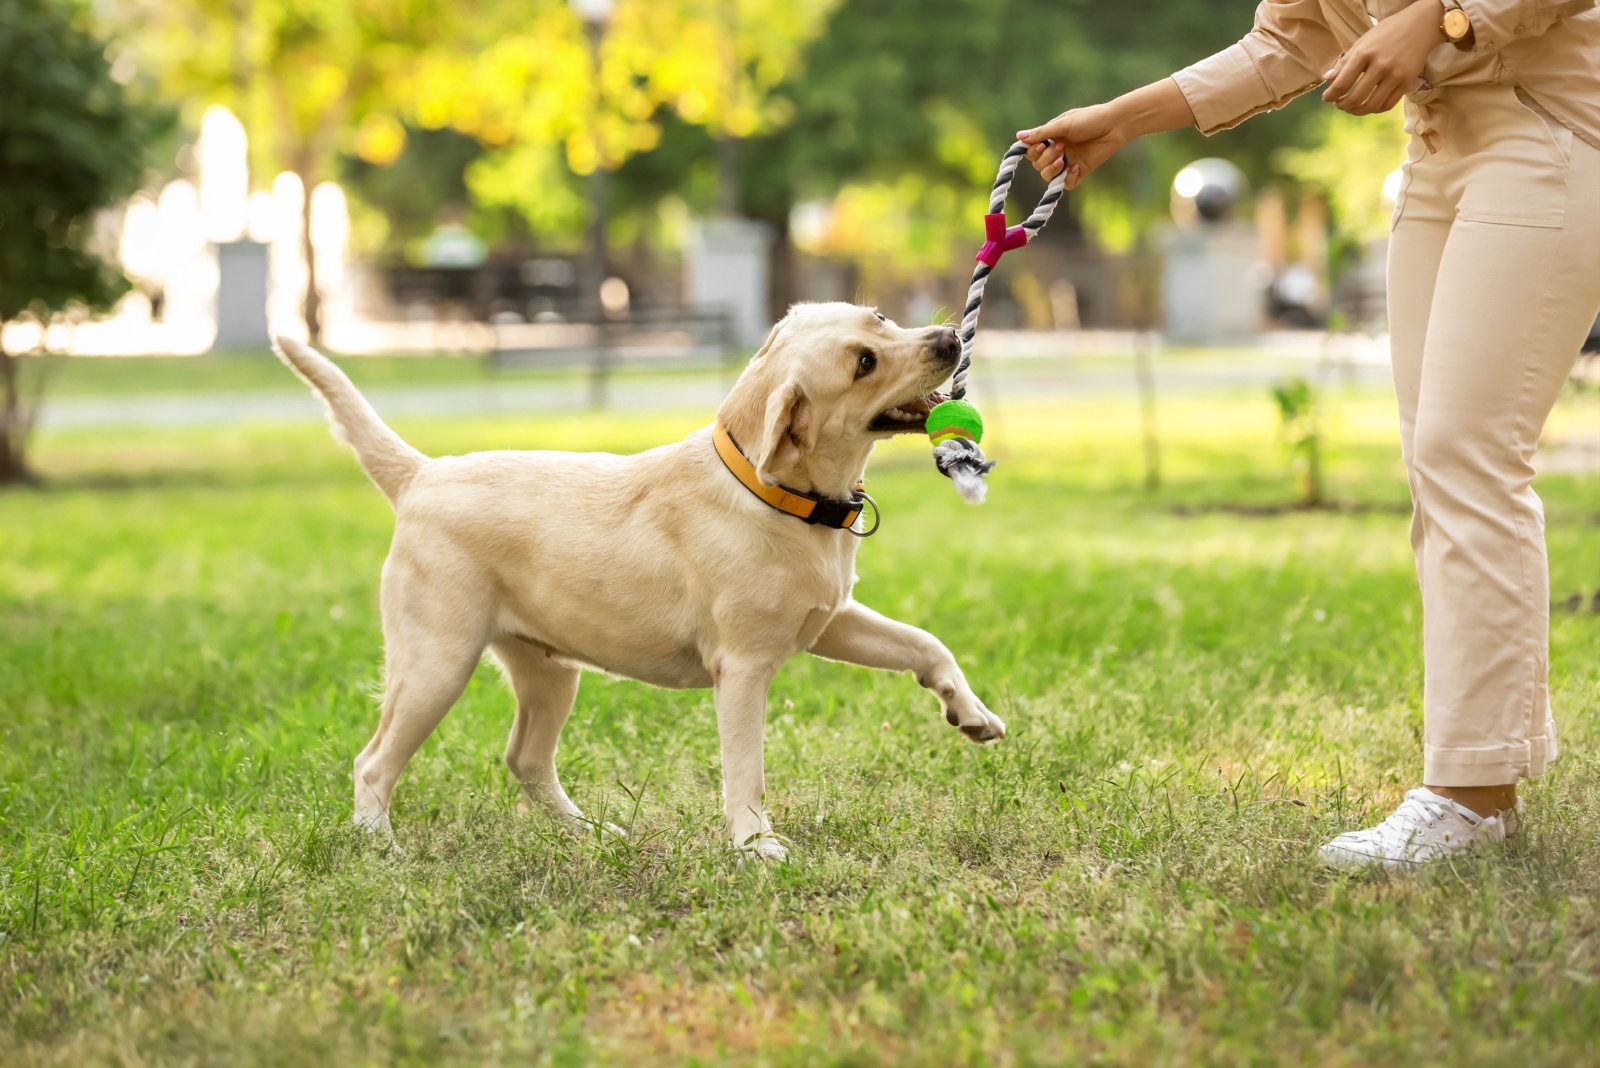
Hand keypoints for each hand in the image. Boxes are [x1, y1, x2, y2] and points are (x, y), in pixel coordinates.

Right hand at [1016, 104, 1127, 190]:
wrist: (1114, 125)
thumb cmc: (1090, 119)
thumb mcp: (1063, 125)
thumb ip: (1042, 133)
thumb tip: (1018, 137)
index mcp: (1051, 138)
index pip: (1031, 151)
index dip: (1032, 152)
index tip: (1040, 146)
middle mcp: (1057, 151)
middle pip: (1038, 165)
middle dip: (1045, 159)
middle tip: (1060, 147)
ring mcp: (1067, 162)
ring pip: (1048, 176)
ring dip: (1052, 170)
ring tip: (1064, 159)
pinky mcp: (1079, 172)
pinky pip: (1066, 184)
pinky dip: (1068, 178)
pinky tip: (1076, 167)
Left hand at [1322, 0, 1446, 114]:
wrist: (1422, 24)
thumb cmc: (1388, 31)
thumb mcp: (1363, 40)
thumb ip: (1345, 61)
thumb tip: (1327, 80)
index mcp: (1365, 53)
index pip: (1341, 84)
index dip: (1330, 96)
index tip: (1327, 98)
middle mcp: (1380, 65)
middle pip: (1355, 98)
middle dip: (1342, 105)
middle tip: (1339, 104)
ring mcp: (1395, 75)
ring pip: (1371, 106)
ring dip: (1357, 111)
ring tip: (1352, 107)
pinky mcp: (1407, 82)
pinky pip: (1387, 105)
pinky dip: (1375, 109)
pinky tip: (1369, 105)